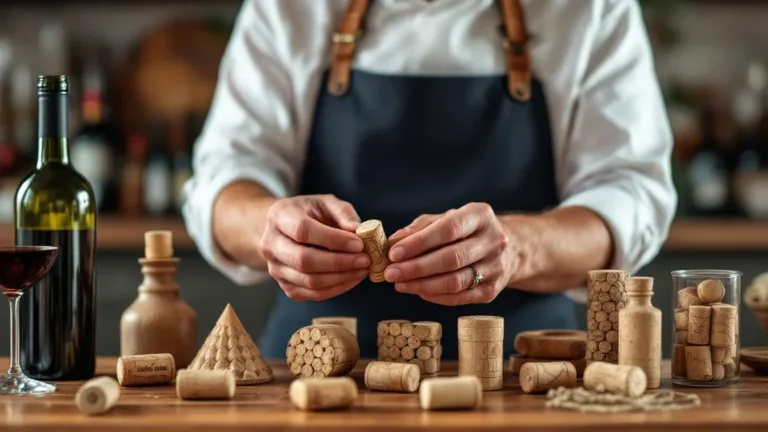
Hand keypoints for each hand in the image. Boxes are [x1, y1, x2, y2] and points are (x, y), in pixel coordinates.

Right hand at [259, 194, 370, 301]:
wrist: (286, 230)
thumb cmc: (310, 213)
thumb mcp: (326, 202)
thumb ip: (343, 212)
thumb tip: (358, 230)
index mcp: (279, 216)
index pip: (303, 231)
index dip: (333, 239)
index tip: (358, 243)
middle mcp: (271, 244)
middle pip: (304, 260)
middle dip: (339, 263)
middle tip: (365, 260)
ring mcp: (275, 268)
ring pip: (309, 281)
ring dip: (341, 278)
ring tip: (362, 269)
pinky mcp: (285, 286)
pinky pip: (312, 294)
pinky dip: (337, 289)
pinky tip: (352, 278)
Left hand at [384, 203, 513, 305]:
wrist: (508, 250)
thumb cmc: (467, 231)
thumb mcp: (447, 219)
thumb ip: (421, 228)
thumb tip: (393, 242)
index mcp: (481, 216)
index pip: (449, 229)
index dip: (420, 242)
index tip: (394, 253)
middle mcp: (494, 241)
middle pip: (452, 258)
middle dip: (417, 267)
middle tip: (391, 273)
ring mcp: (496, 267)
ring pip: (456, 282)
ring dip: (423, 285)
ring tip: (400, 284)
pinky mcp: (492, 290)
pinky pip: (460, 298)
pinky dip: (436, 296)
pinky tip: (418, 291)